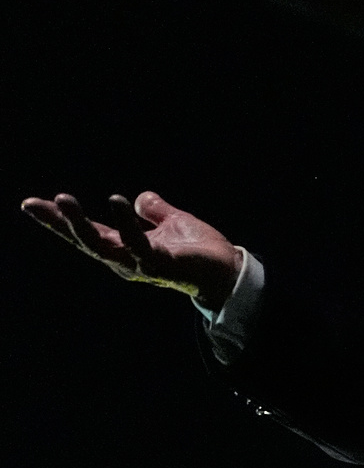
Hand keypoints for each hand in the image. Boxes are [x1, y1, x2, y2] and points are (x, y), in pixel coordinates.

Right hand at [21, 192, 243, 309]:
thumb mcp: (174, 223)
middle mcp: (126, 260)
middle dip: (60, 223)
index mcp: (125, 249)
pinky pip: (138, 242)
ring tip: (64, 200)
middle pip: (85, 241)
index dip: (60, 220)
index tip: (31, 204)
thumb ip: (155, 212)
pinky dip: (126, 223)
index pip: (87, 233)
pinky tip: (118, 201)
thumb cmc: (200, 251)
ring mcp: (140, 264)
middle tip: (36, 204)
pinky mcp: (160, 264)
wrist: (228, 270)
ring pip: (102, 245)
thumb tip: (139, 197)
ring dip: (81, 224)